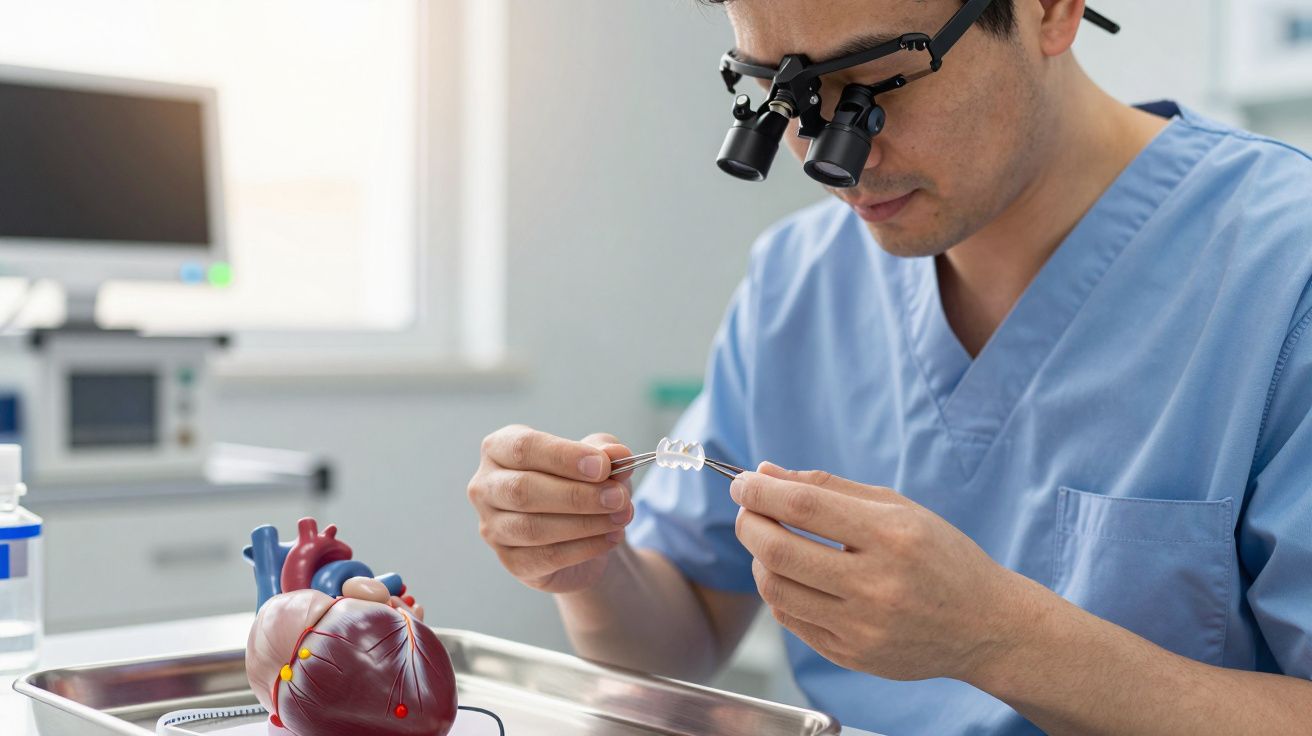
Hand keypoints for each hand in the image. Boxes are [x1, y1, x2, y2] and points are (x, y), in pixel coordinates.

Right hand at [469, 425, 636, 592]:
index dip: (563, 456)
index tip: (603, 466)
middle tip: (618, 497)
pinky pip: (545, 557)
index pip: (523, 448)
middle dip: (577, 494)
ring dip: (584, 523)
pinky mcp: (511, 561)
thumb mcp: (598, 461)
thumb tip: (617, 454)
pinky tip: (611, 538)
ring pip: (533, 527)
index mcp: (499, 449)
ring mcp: (493, 527)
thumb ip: (606, 453)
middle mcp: (486, 487)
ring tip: (621, 517)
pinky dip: (584, 548)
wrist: (585, 533)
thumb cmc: (582, 483)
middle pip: (523, 490)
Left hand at [730, 462, 1025, 682]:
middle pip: (780, 550)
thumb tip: (766, 472)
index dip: (762, 491)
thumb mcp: (898, 508)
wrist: (986, 626)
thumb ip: (830, 488)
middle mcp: (877, 584)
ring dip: (759, 559)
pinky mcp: (852, 656)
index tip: (742, 483)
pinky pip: (791, 621)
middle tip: (747, 510)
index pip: (805, 506)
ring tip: (769, 542)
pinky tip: (791, 575)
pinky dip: (778, 592)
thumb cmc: (941, 557)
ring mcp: (863, 626)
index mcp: (893, 536)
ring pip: (776, 590)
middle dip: (749, 523)